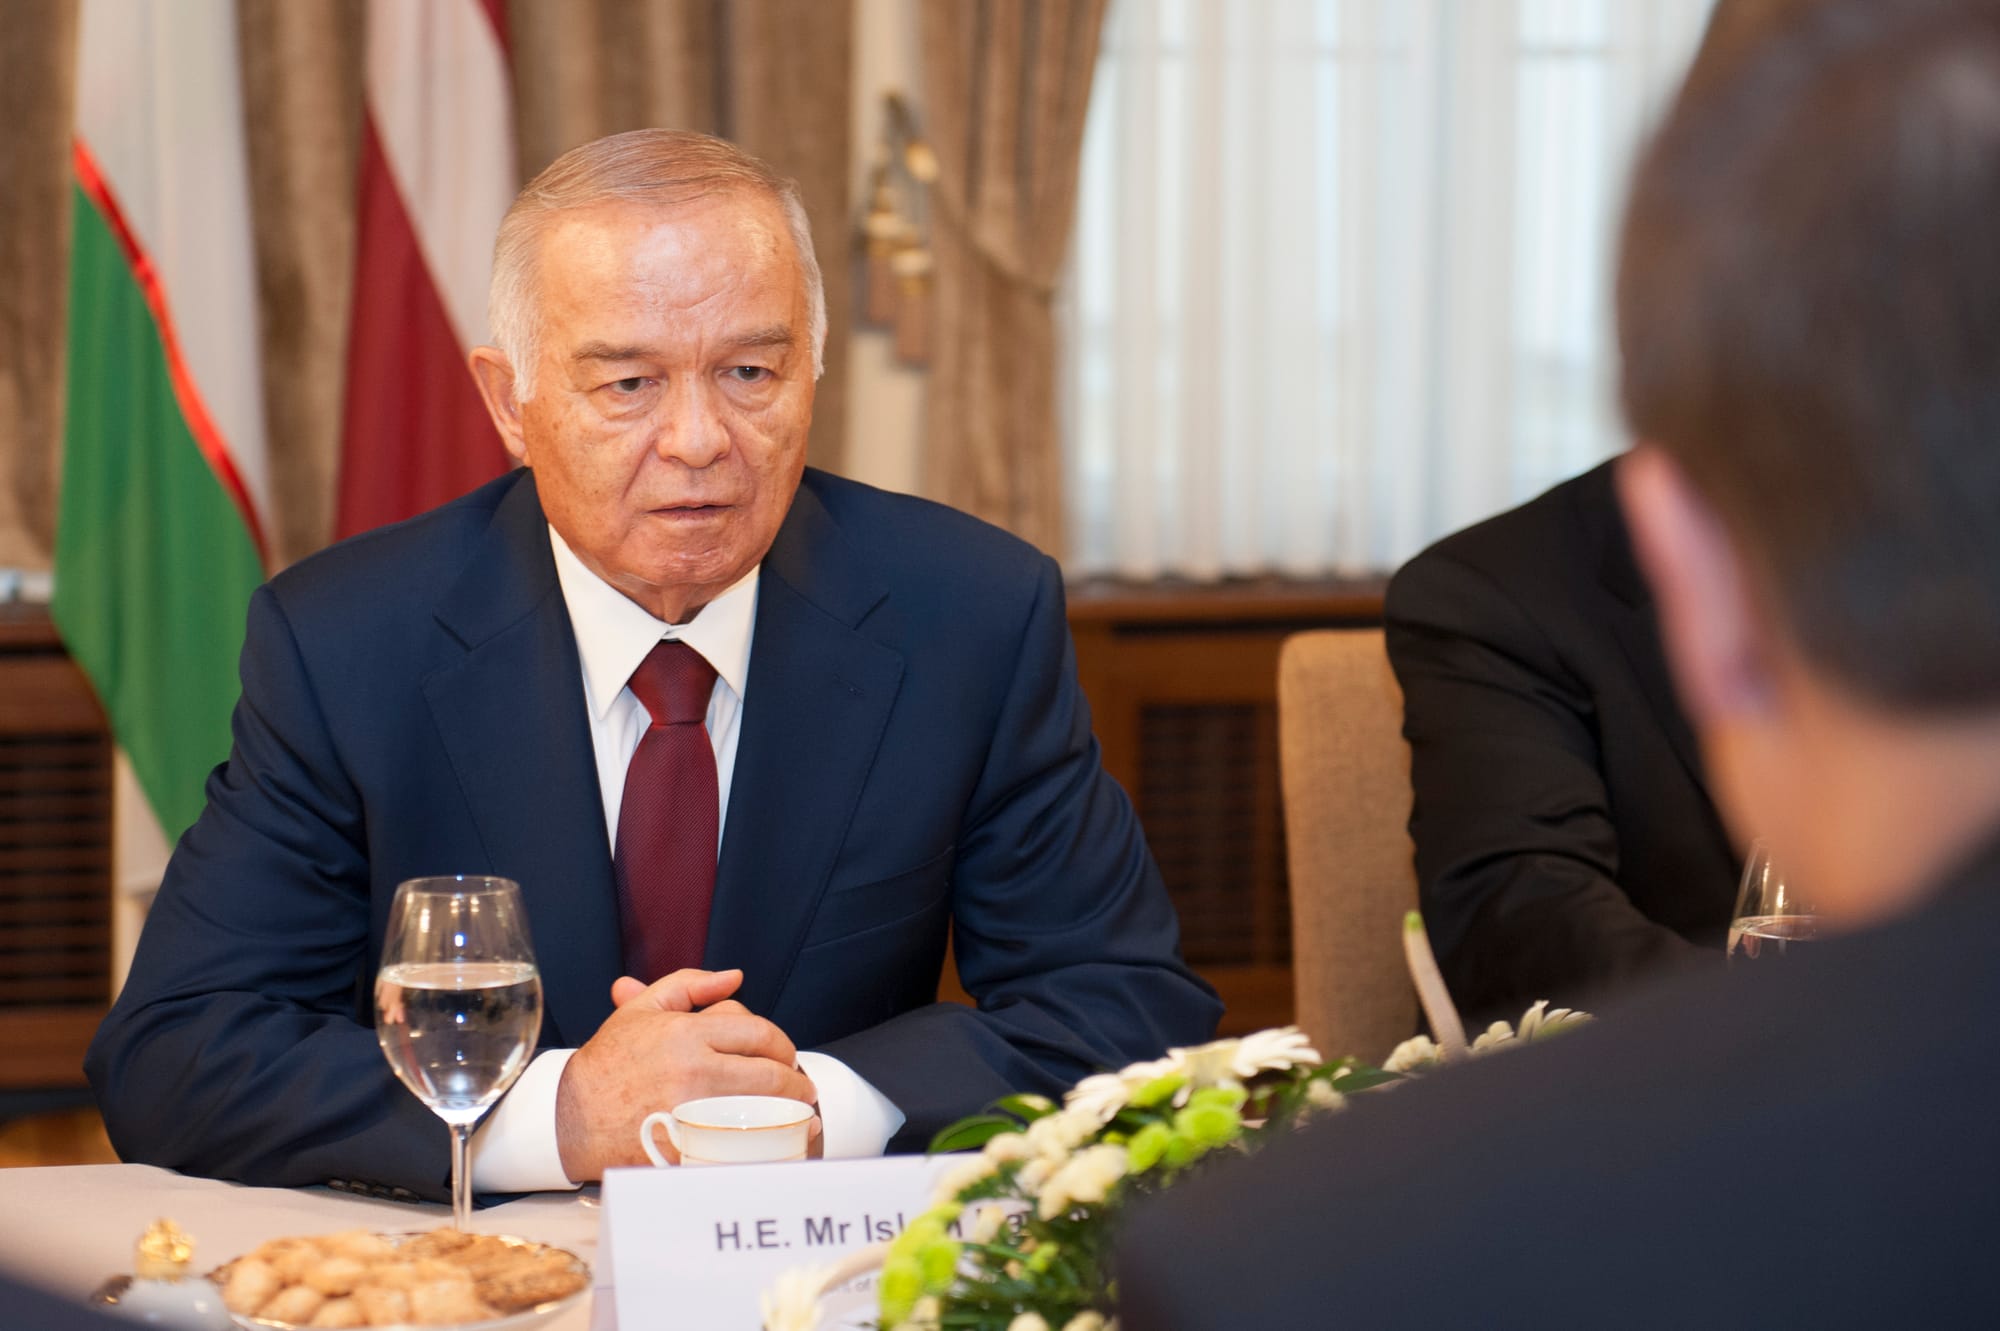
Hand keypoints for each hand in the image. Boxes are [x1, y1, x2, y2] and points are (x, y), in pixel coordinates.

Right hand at [554, 968, 817, 1179]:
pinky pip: (741, 1151)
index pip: (759, 1033)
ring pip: (763, 1113)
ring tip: (799, 1117)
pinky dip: (765, 1149)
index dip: (782, 1045)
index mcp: (686, 1034)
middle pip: (769, 1075)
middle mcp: (693, 1072)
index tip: (788, 1058)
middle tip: (803, 1089)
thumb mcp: (642, 1011)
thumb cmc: (608, 1063)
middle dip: (795, 1082)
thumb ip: (690, 984)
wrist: (570, 1118)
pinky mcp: (685, 1152)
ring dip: (790, 1115)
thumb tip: (735, 976)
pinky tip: (776, 1147)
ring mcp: (691, 1115)